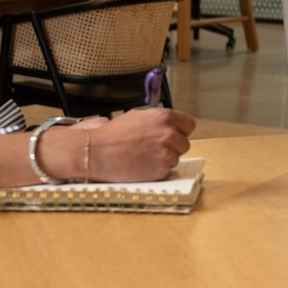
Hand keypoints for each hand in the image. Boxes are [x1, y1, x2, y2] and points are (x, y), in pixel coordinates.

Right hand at [72, 107, 195, 182]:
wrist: (97, 152)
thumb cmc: (113, 135)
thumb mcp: (138, 116)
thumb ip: (158, 120)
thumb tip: (170, 124)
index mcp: (164, 117)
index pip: (189, 125)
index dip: (180, 130)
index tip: (174, 134)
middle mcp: (169, 134)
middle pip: (184, 143)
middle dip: (172, 146)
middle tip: (153, 148)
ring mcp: (166, 153)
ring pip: (176, 158)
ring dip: (164, 159)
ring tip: (144, 156)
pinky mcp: (161, 170)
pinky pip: (167, 170)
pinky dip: (157, 170)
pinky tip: (142, 165)